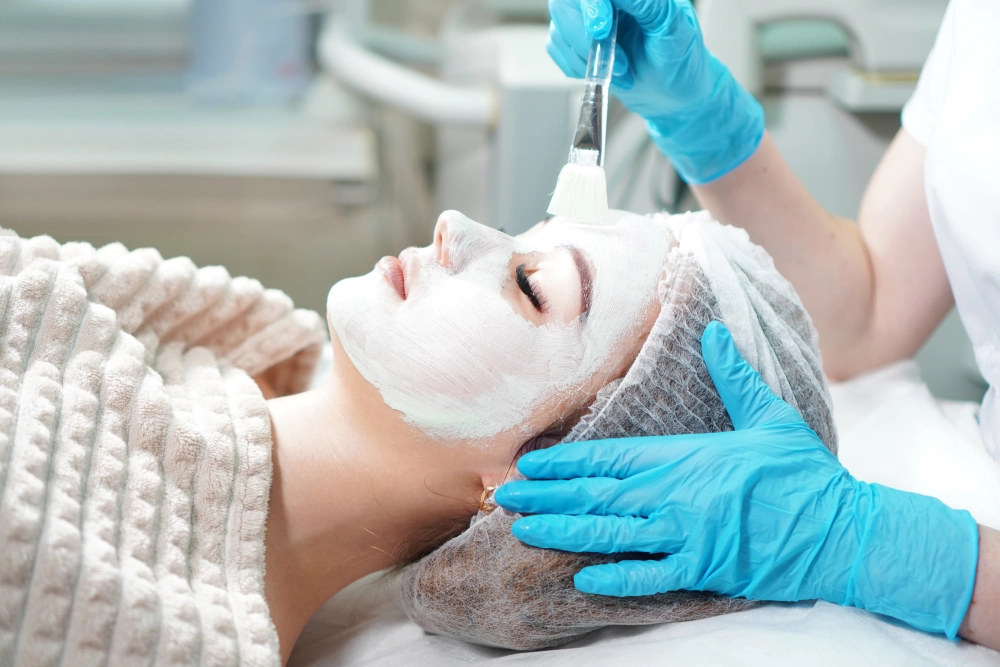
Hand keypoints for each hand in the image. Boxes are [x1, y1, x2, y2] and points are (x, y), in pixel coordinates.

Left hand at [496, 321, 978, 637]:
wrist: (843, 529)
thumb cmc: (803, 473)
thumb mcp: (769, 415)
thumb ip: (733, 374)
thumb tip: (713, 330)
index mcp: (684, 457)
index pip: (609, 457)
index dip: (565, 461)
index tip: (528, 462)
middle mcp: (675, 495)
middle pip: (596, 495)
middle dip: (546, 496)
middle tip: (501, 495)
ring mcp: (686, 535)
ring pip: (610, 534)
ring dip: (563, 532)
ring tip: (521, 530)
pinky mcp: (704, 570)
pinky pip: (651, 578)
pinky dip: (617, 579)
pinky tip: (583, 581)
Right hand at [547, 0, 763, 183]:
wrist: (673, 97)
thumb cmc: (680, 62)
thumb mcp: (671, 29)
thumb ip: (645, 3)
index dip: (591, 6)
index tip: (602, 30)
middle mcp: (607, 1)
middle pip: (565, 4)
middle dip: (585, 37)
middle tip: (615, 62)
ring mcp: (587, 18)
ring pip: (559, 27)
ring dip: (586, 58)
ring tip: (620, 71)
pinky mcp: (575, 40)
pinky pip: (556, 47)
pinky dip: (578, 67)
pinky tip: (604, 73)